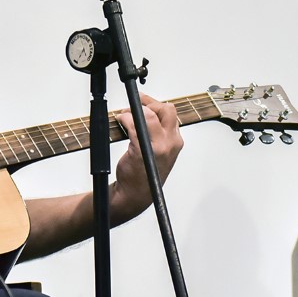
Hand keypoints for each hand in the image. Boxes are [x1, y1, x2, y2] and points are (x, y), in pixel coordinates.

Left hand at [112, 92, 184, 221]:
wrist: (136, 193)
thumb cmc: (145, 173)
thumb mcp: (160, 151)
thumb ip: (158, 133)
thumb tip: (147, 113)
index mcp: (176, 141)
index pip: (171, 113)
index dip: (155, 104)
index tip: (143, 102)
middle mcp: (171, 142)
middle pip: (165, 109)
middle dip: (148, 103)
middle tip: (135, 105)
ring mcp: (158, 146)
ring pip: (149, 114)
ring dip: (134, 110)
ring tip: (125, 115)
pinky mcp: (142, 149)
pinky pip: (134, 124)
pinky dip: (125, 118)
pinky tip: (121, 121)